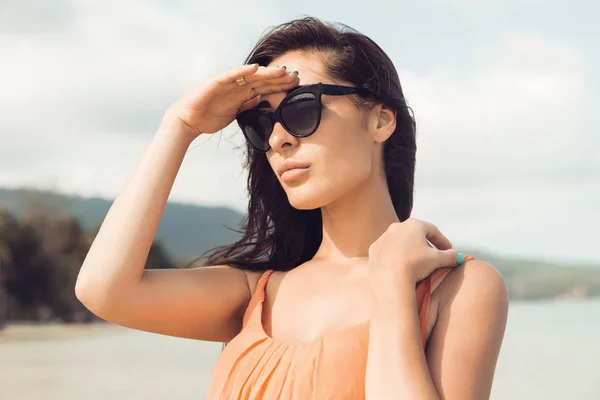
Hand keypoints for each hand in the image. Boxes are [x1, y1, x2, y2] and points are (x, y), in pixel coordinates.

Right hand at [167, 63, 299, 139]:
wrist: (188, 121)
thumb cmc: (210, 117)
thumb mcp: (236, 113)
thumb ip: (248, 105)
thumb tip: (263, 101)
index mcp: (242, 92)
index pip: (265, 87)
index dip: (280, 85)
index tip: (296, 85)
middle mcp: (236, 84)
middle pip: (261, 79)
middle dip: (279, 78)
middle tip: (296, 76)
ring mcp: (226, 82)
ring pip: (250, 75)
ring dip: (266, 72)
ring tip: (282, 71)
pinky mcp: (215, 82)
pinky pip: (231, 75)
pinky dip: (243, 71)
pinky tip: (256, 68)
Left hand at [368, 218, 463, 288]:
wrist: (389, 279)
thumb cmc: (415, 265)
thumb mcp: (438, 260)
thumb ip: (450, 256)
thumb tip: (460, 256)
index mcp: (413, 224)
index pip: (432, 230)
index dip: (442, 241)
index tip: (449, 250)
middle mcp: (396, 227)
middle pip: (415, 234)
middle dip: (426, 244)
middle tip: (434, 256)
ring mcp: (383, 238)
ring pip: (400, 242)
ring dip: (409, 250)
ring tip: (417, 263)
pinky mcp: (373, 250)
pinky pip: (388, 252)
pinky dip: (395, 257)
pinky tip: (400, 267)